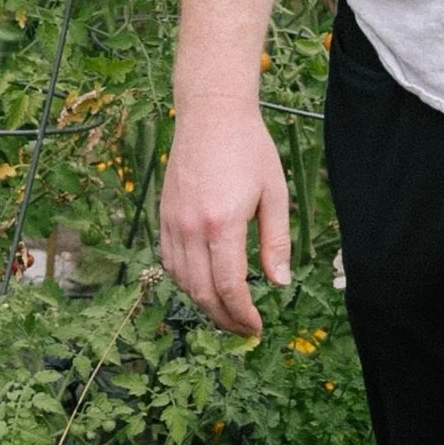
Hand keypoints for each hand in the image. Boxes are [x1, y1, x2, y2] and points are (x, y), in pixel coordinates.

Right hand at [159, 102, 291, 334]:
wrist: (211, 115)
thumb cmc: (250, 149)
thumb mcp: (275, 194)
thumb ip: (276, 242)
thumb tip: (280, 283)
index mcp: (222, 223)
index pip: (229, 286)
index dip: (242, 315)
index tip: (255, 327)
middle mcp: (191, 228)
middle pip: (201, 292)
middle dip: (223, 318)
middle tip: (243, 329)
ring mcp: (172, 222)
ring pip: (181, 282)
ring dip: (203, 303)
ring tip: (227, 312)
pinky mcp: (163, 216)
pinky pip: (169, 262)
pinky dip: (185, 282)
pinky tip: (204, 285)